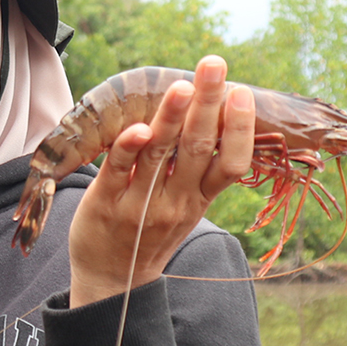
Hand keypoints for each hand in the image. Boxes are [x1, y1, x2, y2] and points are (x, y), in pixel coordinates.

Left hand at [67, 55, 255, 307]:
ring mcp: (140, 205)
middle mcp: (175, 202)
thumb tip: (213, 111)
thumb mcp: (186, 206)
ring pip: (159, 155)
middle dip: (207, 103)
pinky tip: (138, 126)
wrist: (113, 281)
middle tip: (213, 65)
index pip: (230, 164)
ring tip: (181, 85)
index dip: (239, 129)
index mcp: (199, 199)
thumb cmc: (152, 232)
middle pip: (197, 148)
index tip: (243, 92)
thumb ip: (197, 168)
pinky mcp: (104, 205)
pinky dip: (127, 148)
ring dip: (170, 118)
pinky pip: (117, 172)